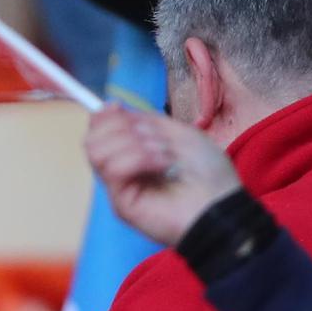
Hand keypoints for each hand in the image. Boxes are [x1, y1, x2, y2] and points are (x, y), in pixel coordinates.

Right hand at [84, 105, 242, 246]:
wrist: (220, 203)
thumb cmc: (208, 172)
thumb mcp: (179, 133)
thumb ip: (145, 120)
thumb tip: (111, 108)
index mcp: (132, 153)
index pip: (99, 132)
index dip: (103, 116)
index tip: (117, 107)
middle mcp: (121, 170)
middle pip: (91, 140)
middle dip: (121, 128)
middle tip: (153, 137)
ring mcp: (120, 186)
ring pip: (97, 151)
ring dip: (134, 144)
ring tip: (162, 154)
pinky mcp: (121, 202)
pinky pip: (112, 168)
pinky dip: (139, 159)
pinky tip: (162, 165)